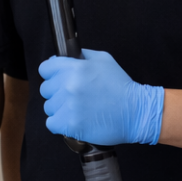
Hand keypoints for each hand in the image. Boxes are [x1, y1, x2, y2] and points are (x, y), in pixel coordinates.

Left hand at [38, 49, 163, 145]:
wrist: (136, 112)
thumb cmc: (121, 86)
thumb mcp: (103, 60)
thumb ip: (81, 55)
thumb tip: (61, 58)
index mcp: (75, 68)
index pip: (45, 69)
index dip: (52, 74)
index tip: (59, 79)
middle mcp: (69, 85)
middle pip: (46, 89)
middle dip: (57, 92)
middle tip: (75, 96)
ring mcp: (69, 106)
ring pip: (49, 107)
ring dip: (60, 109)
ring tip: (78, 109)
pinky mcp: (71, 125)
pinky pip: (52, 123)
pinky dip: (61, 123)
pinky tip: (74, 120)